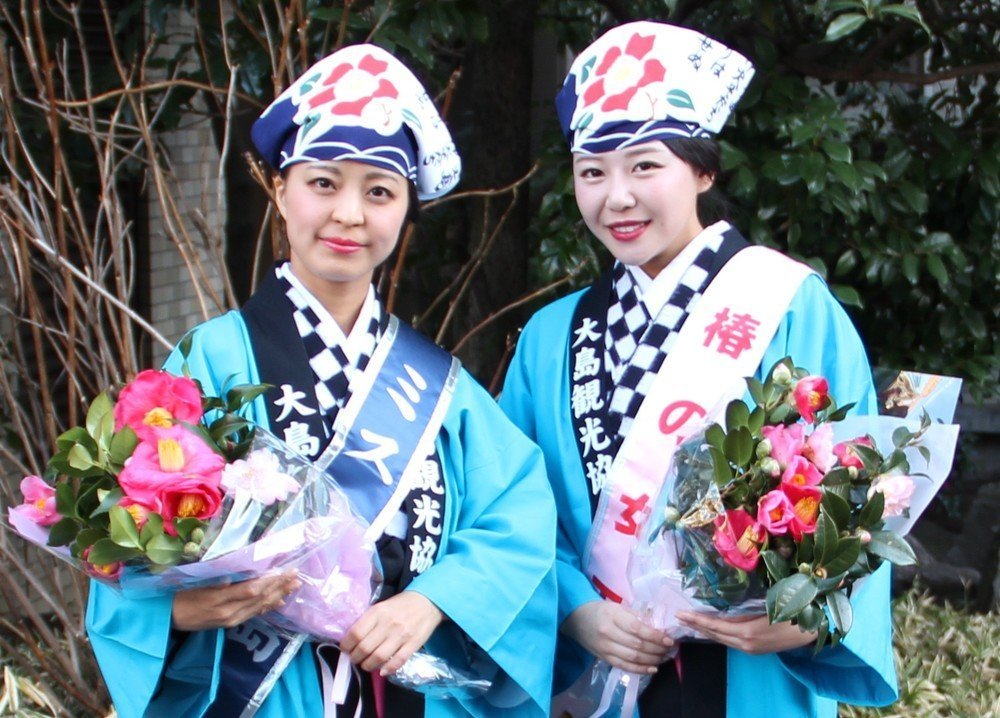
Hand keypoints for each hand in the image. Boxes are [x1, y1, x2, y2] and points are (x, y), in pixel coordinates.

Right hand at [171, 571, 299, 631]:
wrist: (168, 617)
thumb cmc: (181, 592)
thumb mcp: (198, 581)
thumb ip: (219, 576)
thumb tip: (240, 570)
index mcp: (220, 598)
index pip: (252, 588)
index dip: (271, 580)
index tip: (285, 569)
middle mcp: (228, 611)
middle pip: (260, 598)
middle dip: (280, 586)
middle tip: (297, 575)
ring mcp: (230, 619)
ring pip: (259, 606)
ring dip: (278, 595)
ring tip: (294, 586)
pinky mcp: (230, 623)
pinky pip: (253, 614)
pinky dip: (267, 607)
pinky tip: (279, 602)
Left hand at [340, 590, 443, 675]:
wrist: (427, 601)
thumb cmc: (401, 604)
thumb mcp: (381, 606)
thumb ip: (368, 620)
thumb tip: (352, 639)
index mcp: (378, 612)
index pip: (356, 633)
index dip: (347, 645)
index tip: (345, 649)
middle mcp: (388, 624)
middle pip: (365, 648)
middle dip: (355, 658)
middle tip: (355, 659)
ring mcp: (401, 635)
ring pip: (379, 657)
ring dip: (368, 665)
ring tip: (366, 664)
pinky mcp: (413, 644)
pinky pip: (398, 661)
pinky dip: (388, 669)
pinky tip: (382, 670)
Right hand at [562, 601, 673, 673]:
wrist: (576, 619)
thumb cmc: (600, 610)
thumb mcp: (617, 607)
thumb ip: (636, 615)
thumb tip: (659, 625)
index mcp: (613, 616)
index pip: (637, 628)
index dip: (655, 636)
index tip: (668, 639)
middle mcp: (608, 633)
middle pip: (637, 645)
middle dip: (657, 649)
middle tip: (670, 648)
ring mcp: (605, 648)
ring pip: (633, 658)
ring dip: (652, 660)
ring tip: (664, 657)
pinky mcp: (604, 658)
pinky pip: (625, 667)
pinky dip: (640, 669)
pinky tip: (653, 668)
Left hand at [676, 611, 815, 654]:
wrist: (813, 629)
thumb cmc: (791, 610)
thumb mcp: (764, 606)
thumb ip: (743, 609)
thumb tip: (724, 607)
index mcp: (747, 633)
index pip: (715, 626)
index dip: (697, 620)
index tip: (681, 614)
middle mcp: (746, 644)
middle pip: (715, 635)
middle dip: (696, 625)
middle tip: (679, 617)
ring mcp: (751, 648)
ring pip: (722, 639)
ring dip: (705, 630)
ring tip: (690, 621)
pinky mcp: (756, 649)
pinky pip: (731, 641)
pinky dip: (718, 633)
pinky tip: (711, 628)